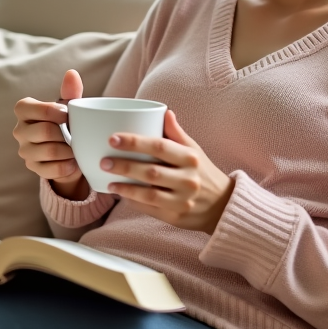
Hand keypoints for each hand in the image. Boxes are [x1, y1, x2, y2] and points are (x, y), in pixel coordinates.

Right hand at [13, 69, 89, 200]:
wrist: (69, 152)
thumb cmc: (65, 123)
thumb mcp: (68, 107)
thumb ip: (70, 91)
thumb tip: (72, 73)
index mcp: (24, 110)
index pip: (30, 108)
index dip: (52, 111)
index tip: (68, 115)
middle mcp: (20, 130)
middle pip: (44, 131)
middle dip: (65, 134)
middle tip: (75, 135)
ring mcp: (25, 151)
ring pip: (50, 151)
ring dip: (69, 151)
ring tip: (76, 149)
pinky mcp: (33, 168)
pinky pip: (53, 169)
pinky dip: (68, 166)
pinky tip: (74, 162)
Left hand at [102, 111, 233, 232]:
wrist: (222, 205)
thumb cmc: (203, 172)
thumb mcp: (194, 150)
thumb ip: (177, 133)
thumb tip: (163, 111)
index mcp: (190, 158)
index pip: (159, 146)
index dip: (134, 142)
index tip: (113, 138)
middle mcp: (188, 179)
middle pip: (150, 172)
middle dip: (124, 166)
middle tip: (104, 161)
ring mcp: (182, 200)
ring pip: (148, 194)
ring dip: (126, 188)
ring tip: (109, 182)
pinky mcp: (176, 217)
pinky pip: (150, 209)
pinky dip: (134, 202)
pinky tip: (122, 195)